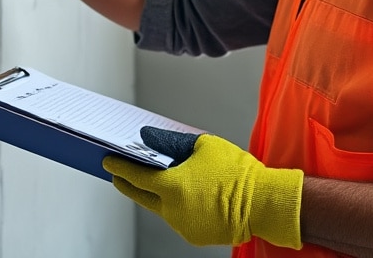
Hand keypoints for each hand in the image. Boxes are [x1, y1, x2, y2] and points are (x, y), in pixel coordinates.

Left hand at [103, 127, 303, 248]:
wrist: (264, 203)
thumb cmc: (236, 172)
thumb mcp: (202, 145)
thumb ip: (169, 142)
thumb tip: (146, 138)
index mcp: (172, 186)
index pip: (136, 176)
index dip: (120, 168)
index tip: (108, 162)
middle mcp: (172, 209)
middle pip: (141, 196)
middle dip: (127, 184)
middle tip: (118, 176)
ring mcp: (182, 225)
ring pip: (160, 208)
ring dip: (155, 195)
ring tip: (153, 181)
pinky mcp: (193, 235)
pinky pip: (177, 217)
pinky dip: (175, 206)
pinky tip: (181, 196)